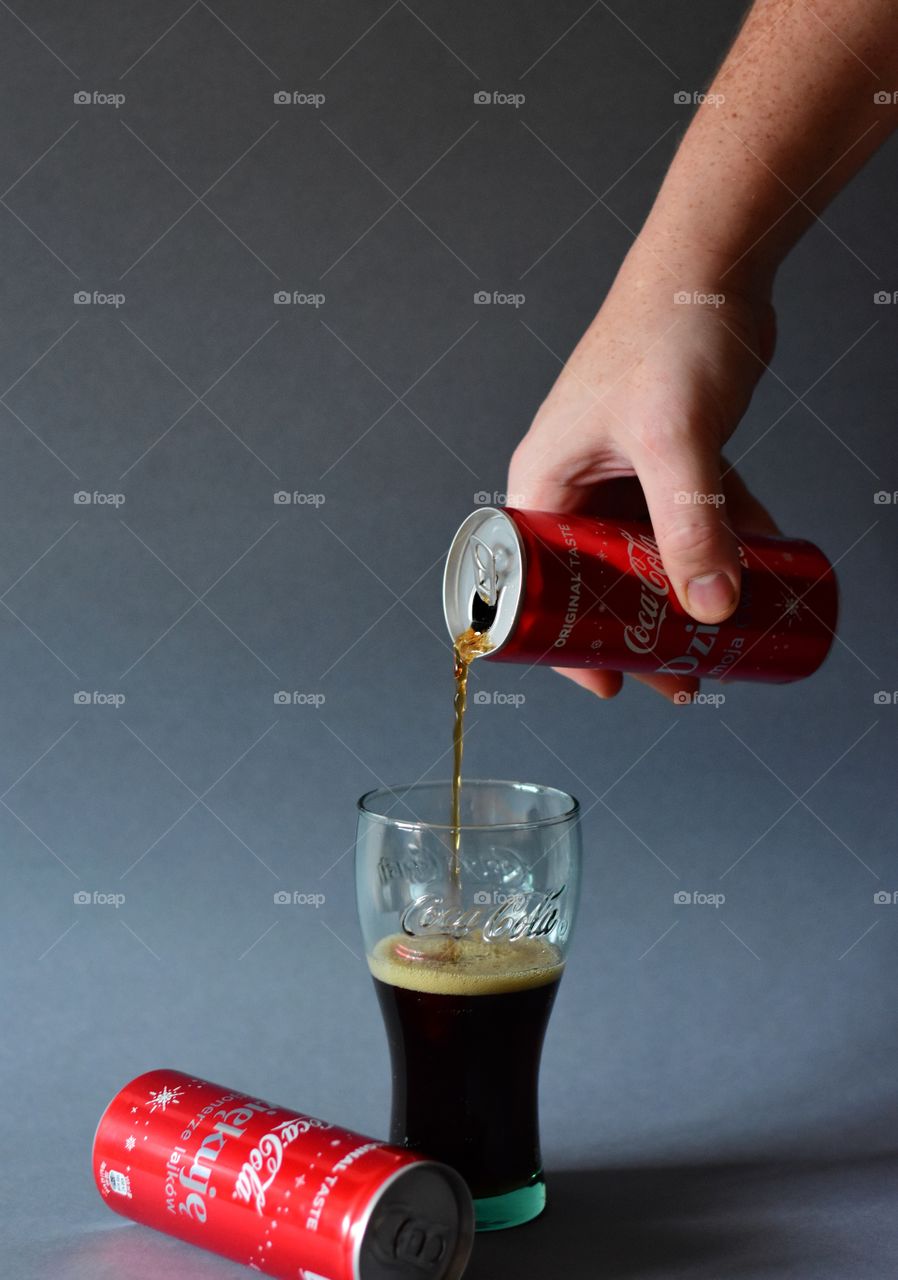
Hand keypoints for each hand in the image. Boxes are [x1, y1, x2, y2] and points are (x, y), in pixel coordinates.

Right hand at [507, 238, 779, 700]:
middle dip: (639, 631)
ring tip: (722, 640)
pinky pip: (690, 518)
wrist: (715, 261)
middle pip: (597, 581)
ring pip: (648, 555)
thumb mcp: (675, 441)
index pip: (537, 584)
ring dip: (685, 595)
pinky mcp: (669, 457)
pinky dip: (721, 545)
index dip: (568, 641)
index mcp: (546, 481)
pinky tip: (759, 569)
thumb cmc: (667, 330)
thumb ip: (692, 522)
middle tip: (680, 676)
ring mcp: (624, 471)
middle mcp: (577, 482)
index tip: (611, 684)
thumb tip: (711, 606)